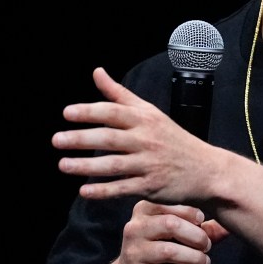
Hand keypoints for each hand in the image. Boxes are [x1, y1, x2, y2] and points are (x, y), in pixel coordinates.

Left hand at [52, 67, 216, 203]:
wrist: (205, 169)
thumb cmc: (173, 138)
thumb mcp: (149, 112)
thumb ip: (119, 94)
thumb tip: (97, 72)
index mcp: (145, 119)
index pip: (113, 112)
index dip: (89, 112)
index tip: (67, 113)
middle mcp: (146, 140)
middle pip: (109, 138)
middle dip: (81, 139)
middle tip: (57, 140)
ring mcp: (148, 164)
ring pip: (113, 165)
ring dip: (86, 166)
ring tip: (63, 164)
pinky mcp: (150, 186)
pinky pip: (122, 188)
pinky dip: (103, 190)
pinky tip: (84, 191)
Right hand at [101, 200, 228, 263]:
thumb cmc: (164, 245)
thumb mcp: (177, 231)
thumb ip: (201, 225)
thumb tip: (232, 223)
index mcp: (143, 208)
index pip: (172, 202)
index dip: (193, 213)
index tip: (202, 221)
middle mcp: (134, 227)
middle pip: (171, 224)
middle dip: (196, 236)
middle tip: (207, 246)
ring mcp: (133, 251)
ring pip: (170, 251)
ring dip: (195, 258)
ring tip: (204, 262)